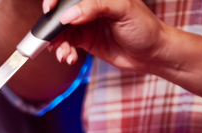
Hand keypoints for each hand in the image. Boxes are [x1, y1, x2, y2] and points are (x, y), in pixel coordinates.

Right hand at [43, 0, 172, 73]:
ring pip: (62, 31)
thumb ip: (96, 6)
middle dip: (53, 28)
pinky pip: (67, 44)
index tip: (49, 11)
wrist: (152, 54)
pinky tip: (70, 58)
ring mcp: (86, 23)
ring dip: (58, 44)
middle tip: (50, 41)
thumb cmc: (145, 27)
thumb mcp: (123, 10)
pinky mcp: (86, 40)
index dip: (55, 0)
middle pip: (62, 13)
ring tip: (64, 54)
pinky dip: (64, 52)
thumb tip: (68, 15)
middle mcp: (90, 7)